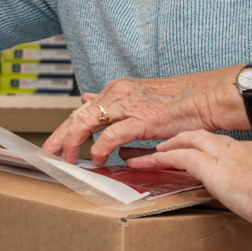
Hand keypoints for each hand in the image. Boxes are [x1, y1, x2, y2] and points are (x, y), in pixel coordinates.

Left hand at [42, 71, 229, 164]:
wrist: (204, 98)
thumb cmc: (176, 102)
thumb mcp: (137, 96)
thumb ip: (111, 102)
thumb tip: (86, 100)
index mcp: (116, 90)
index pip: (82, 110)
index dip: (65, 128)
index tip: (54, 143)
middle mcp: (116, 94)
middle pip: (77, 116)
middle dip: (59, 137)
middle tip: (47, 154)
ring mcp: (127, 105)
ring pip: (86, 123)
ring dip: (73, 144)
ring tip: (68, 160)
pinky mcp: (140, 119)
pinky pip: (111, 136)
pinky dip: (100, 149)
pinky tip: (98, 160)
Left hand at [128, 131, 251, 225]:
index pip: (230, 147)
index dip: (213, 149)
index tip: (204, 154)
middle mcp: (241, 149)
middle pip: (206, 137)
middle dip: (185, 140)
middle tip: (168, 146)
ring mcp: (225, 155)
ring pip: (189, 141)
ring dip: (168, 147)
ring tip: (151, 154)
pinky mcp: (212, 167)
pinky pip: (181, 157)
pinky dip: (163, 158)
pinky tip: (151, 161)